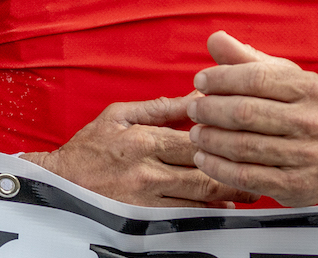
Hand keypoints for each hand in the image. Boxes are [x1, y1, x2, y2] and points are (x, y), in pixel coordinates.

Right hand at [20, 96, 258, 207]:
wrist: (56, 186)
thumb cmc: (89, 147)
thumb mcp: (121, 116)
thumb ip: (162, 107)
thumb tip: (199, 94)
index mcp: (145, 141)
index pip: (196, 141)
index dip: (225, 140)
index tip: (250, 138)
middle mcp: (147, 173)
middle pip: (202, 175)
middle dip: (235, 175)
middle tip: (262, 172)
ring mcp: (143, 201)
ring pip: (195, 202)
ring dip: (225, 198)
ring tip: (250, 193)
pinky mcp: (139, 222)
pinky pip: (179, 221)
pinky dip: (202, 217)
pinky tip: (219, 212)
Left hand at [188, 31, 317, 206]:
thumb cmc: (307, 112)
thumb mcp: (288, 80)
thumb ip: (249, 60)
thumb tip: (215, 39)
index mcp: (309, 88)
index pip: (257, 78)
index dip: (222, 78)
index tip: (200, 81)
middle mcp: (310, 120)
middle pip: (246, 112)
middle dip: (211, 110)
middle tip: (192, 109)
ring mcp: (304, 155)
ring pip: (243, 146)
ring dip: (211, 140)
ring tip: (195, 133)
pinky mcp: (295, 185)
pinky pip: (247, 176)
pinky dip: (218, 167)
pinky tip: (204, 159)